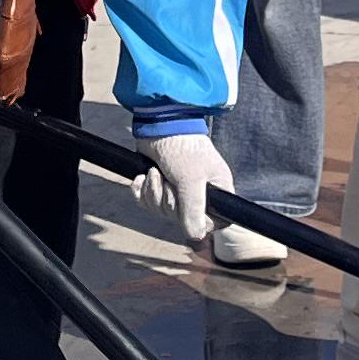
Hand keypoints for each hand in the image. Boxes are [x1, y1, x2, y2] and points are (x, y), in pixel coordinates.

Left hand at [131, 130, 226, 247]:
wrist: (158, 123)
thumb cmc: (182, 146)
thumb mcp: (191, 179)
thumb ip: (193, 209)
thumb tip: (196, 236)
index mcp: (216, 189)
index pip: (217, 220)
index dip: (202, 222)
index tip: (190, 212)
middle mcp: (199, 191)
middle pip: (183, 219)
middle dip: (168, 201)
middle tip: (167, 181)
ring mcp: (177, 188)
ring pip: (162, 211)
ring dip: (153, 193)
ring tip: (155, 173)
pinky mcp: (158, 183)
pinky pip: (147, 202)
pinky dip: (142, 190)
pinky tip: (143, 176)